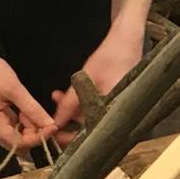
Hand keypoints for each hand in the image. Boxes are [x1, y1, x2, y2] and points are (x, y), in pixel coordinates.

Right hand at [0, 48, 56, 150]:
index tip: (53, 127)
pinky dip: (21, 123)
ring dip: (27, 127)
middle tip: (40, 114)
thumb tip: (50, 125)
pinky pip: (11, 130)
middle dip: (33, 132)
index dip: (38, 138)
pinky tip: (22, 109)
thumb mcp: (15, 89)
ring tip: (28, 107)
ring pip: (15, 138)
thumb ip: (33, 109)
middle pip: (17, 143)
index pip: (18, 143)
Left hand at [49, 26, 144, 143]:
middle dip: (69, 121)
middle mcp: (120, 114)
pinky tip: (69, 95)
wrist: (127, 41)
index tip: (55, 133)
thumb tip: (55, 122)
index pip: (91, 135)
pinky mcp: (116, 101)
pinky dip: (83, 104)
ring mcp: (118, 108)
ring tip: (58, 97)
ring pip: (92, 117)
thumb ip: (69, 103)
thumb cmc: (111, 57)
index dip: (71, 137)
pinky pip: (97, 108)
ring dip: (73, 110)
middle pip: (91, 128)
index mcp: (116, 113)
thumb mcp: (84, 79)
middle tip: (52, 115)